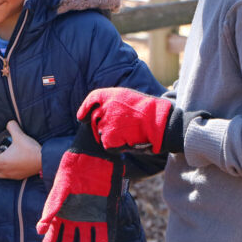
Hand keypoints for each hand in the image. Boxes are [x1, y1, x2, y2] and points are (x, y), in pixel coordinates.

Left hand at [0, 120, 41, 179]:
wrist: (44, 160)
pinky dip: (6, 168)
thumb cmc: (31, 150)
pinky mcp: (19, 176)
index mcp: (2, 162)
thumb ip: (12, 127)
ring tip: (5, 155)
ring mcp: (12, 175)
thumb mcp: (20, 135)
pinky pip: (7, 174)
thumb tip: (9, 123)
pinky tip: (13, 159)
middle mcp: (5, 171)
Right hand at [37, 125, 121, 241]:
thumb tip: (41, 228)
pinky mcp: (103, 212)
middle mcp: (74, 215)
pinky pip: (103, 231)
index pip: (53, 230)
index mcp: (61, 209)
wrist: (93, 156)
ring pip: (87, 238)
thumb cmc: (73, 168)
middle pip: (69, 238)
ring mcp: (89, 214)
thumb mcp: (61, 187)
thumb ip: (53, 206)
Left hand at [77, 88, 210, 153]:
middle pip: (95, 120)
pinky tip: (129, 141)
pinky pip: (108, 145)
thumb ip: (112, 102)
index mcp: (110, 94)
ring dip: (111, 136)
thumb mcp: (128, 98)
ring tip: (129, 133)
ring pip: (101, 134)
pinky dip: (116, 146)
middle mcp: (105, 107)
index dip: (85, 109)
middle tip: (121, 129)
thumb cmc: (148, 112)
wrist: (159, 123)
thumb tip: (99, 111)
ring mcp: (106, 123)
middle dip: (103, 126)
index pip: (92, 99)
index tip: (82, 118)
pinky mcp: (109, 138)